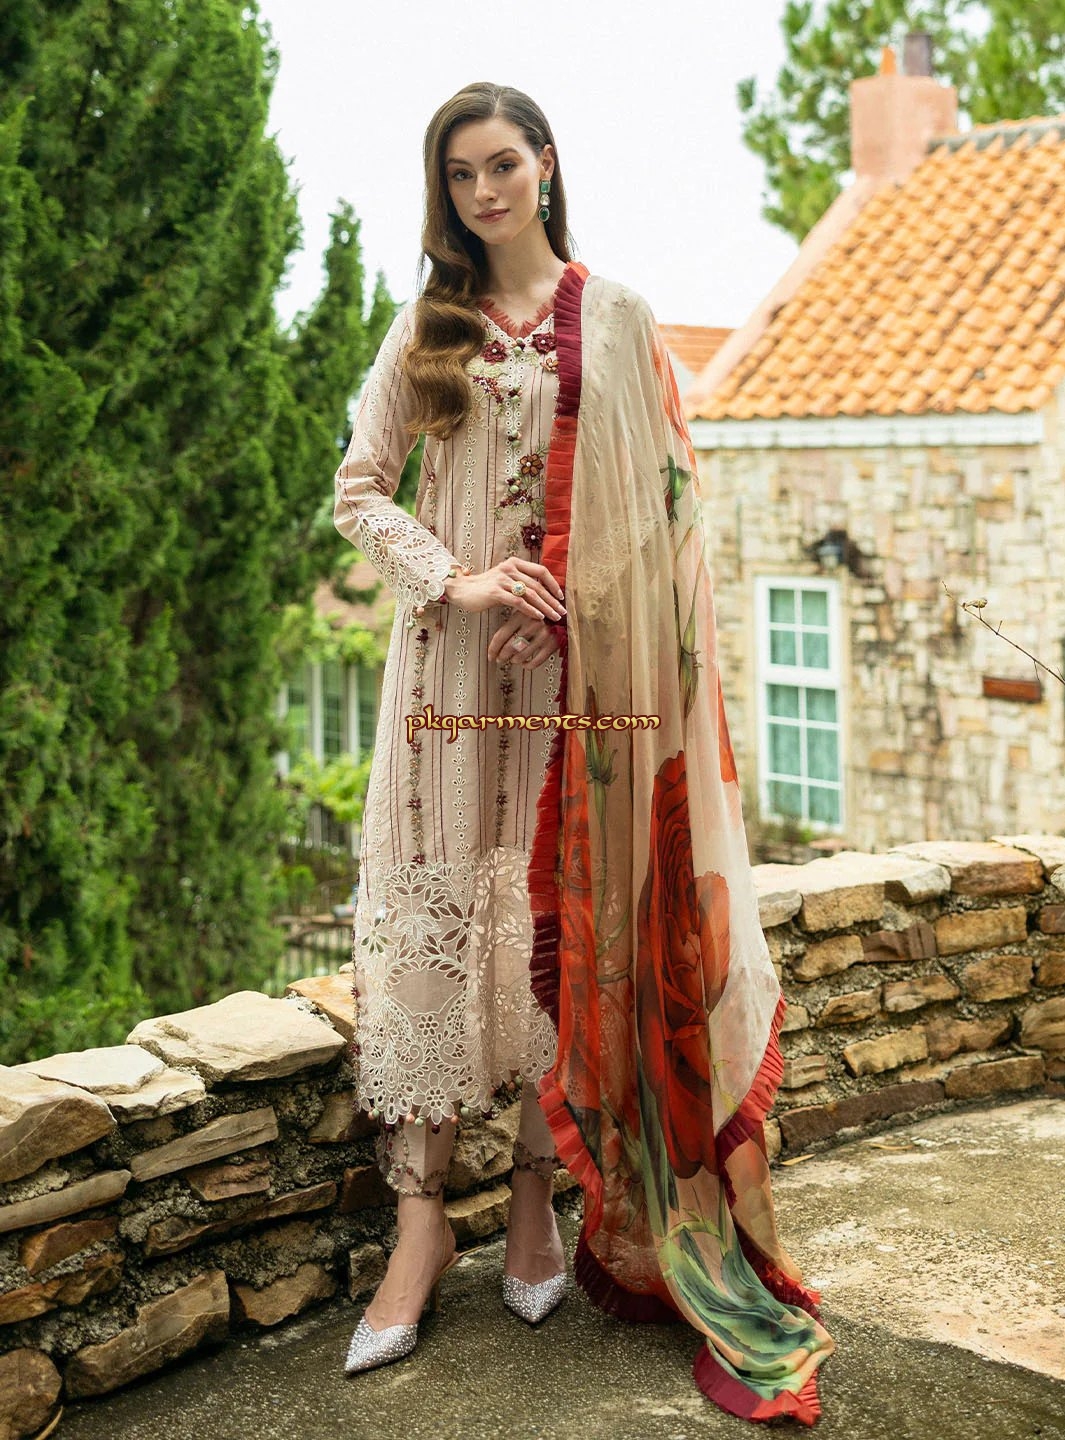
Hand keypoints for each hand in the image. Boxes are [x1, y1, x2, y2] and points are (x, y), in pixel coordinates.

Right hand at [443, 557, 565, 623]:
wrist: (462, 590)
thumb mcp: (505, 580)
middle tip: (562, 612)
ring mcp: (502, 579)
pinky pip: (518, 602)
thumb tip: (543, 594)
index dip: (553, 584)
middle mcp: (510, 568)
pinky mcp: (496, 592)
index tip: (561, 597)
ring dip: (545, 607)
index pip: (541, 570)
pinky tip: (538, 617)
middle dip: (552, 600)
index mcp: (515, 563)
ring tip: (554, 617)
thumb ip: (521, 582)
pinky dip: (530, 610)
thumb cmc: (486, 588)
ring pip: (530, 594)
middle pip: (538, 585)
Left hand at [487, 612, 562, 669]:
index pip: (501, 635)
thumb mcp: (527, 607)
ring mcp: (543, 635)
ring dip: (514, 660)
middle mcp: (532, 624)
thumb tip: (498, 638)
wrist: (567, 610)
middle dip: (502, 656)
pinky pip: (536, 661)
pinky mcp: (553, 644)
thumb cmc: (543, 609)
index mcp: (522, 614)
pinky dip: (528, 665)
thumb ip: (514, 618)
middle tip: (500, 659)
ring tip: (513, 660)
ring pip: (521, 655)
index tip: (490, 656)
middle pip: (510, 647)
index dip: (493, 648)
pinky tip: (525, 663)